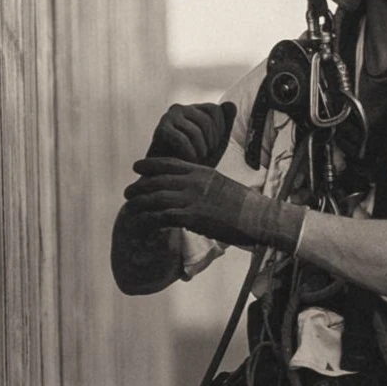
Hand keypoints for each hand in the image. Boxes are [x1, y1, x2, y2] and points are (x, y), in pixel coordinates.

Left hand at [123, 157, 303, 250]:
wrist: (258, 216)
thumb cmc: (244, 205)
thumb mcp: (223, 185)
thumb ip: (205, 184)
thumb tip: (196, 189)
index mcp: (202, 171)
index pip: (170, 163)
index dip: (150, 165)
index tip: (137, 167)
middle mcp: (194, 181)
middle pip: (158, 180)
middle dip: (140, 186)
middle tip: (128, 192)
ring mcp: (193, 198)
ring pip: (157, 197)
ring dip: (140, 202)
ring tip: (129, 207)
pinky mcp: (193, 216)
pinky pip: (164, 216)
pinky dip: (150, 219)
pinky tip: (144, 222)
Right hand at [146, 102, 237, 165]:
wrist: (168, 174)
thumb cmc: (193, 159)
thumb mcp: (215, 143)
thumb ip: (225, 124)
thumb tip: (231, 104)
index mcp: (193, 109)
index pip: (215, 110)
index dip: (220, 129)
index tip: (215, 146)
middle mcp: (180, 108)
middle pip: (206, 121)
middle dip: (211, 142)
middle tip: (207, 156)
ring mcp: (169, 117)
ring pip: (195, 131)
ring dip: (201, 149)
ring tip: (200, 160)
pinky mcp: (161, 129)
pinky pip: (182, 139)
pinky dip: (189, 152)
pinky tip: (191, 160)